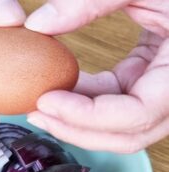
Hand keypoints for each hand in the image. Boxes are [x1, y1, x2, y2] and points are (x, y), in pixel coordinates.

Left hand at [23, 0, 168, 152]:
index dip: (88, 116)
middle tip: (36, 114)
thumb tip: (38, 25)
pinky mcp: (142, 86)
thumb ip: (92, 1)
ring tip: (40, 107)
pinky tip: (58, 92)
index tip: (46, 101)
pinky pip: (110, 107)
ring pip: (115, 128)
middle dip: (76, 129)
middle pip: (124, 135)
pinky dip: (82, 104)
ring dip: (75, 122)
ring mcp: (158, 94)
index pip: (136, 115)